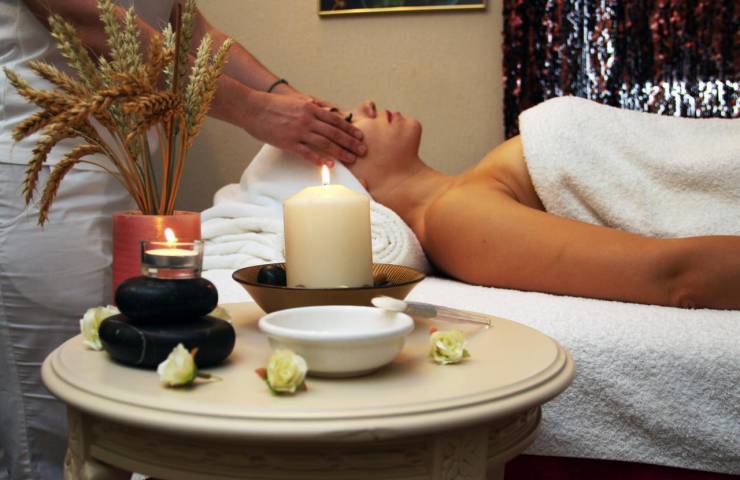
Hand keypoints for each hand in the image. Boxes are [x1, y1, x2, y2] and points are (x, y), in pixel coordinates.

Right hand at [245, 91, 365, 165]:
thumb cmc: (273, 105)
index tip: (360, 136)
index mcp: (310, 108)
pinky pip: (307, 153)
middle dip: (350, 143)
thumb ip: (312, 105)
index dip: (349, 129)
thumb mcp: (296, 100)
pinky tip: (329, 165)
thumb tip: (326, 109)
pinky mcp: (288, 143)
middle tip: (362, 151)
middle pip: (334, 133)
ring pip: (324, 144)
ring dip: (339, 152)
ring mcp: (298, 132)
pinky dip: (319, 159)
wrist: (252, 108)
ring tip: (351, 159)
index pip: (335, 120)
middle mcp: (307, 119)